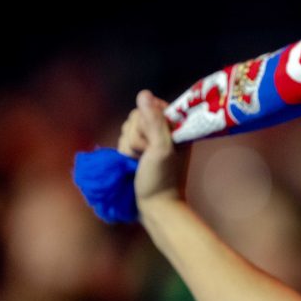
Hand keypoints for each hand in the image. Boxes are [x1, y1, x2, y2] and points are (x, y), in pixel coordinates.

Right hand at [118, 90, 189, 207]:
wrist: (155, 207)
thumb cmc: (162, 179)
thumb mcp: (160, 149)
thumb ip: (154, 121)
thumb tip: (143, 93)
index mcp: (176, 127)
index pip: (151, 107)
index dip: (146, 122)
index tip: (152, 140)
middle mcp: (164, 131)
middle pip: (137, 118)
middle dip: (136, 137)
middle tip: (146, 155)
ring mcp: (151, 142)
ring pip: (128, 130)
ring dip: (130, 147)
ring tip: (140, 162)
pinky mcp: (140, 152)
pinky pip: (124, 141)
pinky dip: (125, 152)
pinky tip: (131, 164)